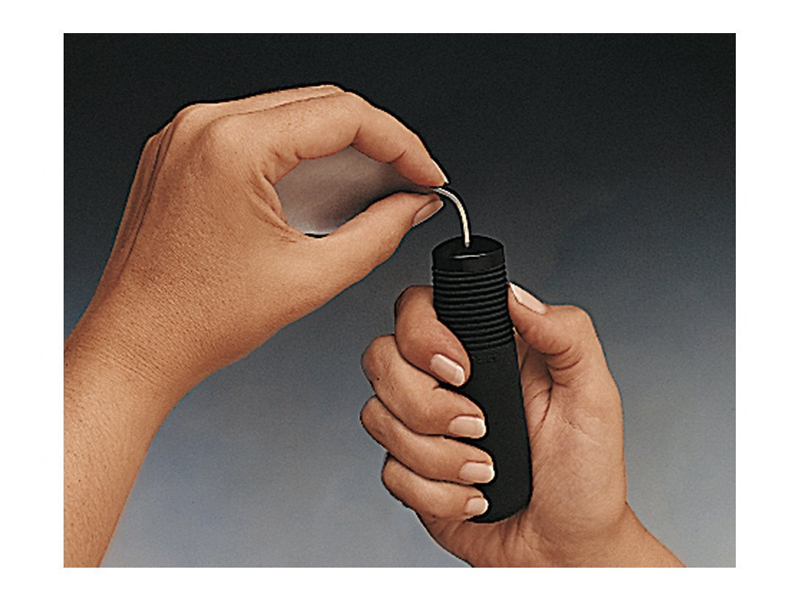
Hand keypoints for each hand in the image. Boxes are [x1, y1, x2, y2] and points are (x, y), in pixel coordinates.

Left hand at [70, 85, 445, 397]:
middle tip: (408, 181)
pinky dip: (297, 153)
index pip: (344, 116)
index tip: (426, 173)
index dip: (401, 144)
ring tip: (373, 187)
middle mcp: (203, 127)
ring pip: (288, 114)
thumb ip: (378, 234)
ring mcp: (185, 137)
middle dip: (375, 141)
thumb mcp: (309, 277)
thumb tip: (414, 205)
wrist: (137, 345)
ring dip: (337, 145)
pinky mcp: (179, 153)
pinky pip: (254, 132)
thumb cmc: (197, 320)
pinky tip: (322, 188)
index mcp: (232, 146)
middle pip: (318, 105)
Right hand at [360, 285, 682, 566]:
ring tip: (487, 469)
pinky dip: (438, 493)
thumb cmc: (586, 475)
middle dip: (428, 406)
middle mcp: (444, 380)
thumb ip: (566, 332)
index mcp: (484, 348)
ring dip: (440, 457)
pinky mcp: (410, 470)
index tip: (462, 371)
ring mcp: (422, 425)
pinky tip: (473, 495)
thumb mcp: (594, 394)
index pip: (417, 308)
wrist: (567, 549)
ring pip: (378, 417)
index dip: (423, 335)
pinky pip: (390, 471)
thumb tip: (516, 294)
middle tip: (480, 426)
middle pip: (381, 358)